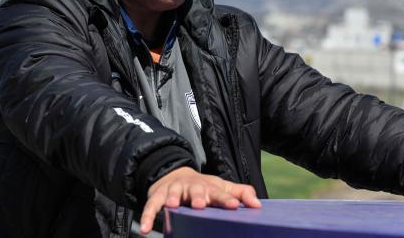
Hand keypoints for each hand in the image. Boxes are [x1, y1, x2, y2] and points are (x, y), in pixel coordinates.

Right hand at [139, 166, 260, 234]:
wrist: (177, 175)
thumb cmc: (205, 187)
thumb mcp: (222, 188)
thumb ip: (241, 194)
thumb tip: (258, 205)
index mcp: (210, 187)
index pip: (220, 192)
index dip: (227, 199)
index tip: (234, 205)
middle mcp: (192, 186)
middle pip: (196, 189)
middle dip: (198, 196)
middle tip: (200, 204)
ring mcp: (174, 189)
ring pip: (173, 192)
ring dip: (172, 198)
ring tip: (173, 205)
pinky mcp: (158, 195)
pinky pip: (151, 205)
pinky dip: (147, 215)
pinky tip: (146, 228)